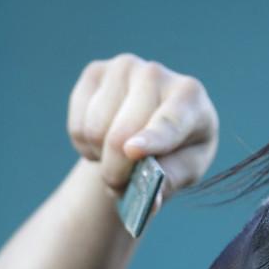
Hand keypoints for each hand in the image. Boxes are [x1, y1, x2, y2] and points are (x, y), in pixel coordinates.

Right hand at [67, 53, 218, 199]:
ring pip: (95, 131)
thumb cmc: (179, 148)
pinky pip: (77, 125)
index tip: (134, 151)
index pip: (169, 121)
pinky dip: (85, 145)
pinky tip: (104, 140)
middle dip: (117, 172)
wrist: (155, 125)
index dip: (152, 138)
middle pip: (122, 135)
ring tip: (119, 157)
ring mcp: (123, 68)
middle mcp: (156, 75)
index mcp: (190, 96)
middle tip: (119, 186)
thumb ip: (171, 181)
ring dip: (101, 158)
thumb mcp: (187, 169)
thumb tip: (152, 200)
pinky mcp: (95, 72)